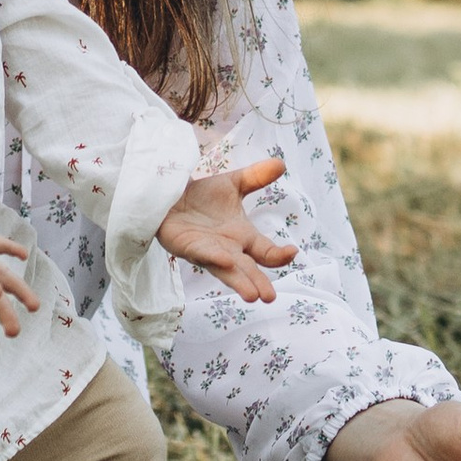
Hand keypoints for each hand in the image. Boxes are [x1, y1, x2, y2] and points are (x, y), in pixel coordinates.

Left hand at [158, 156, 297, 307]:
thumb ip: (256, 177)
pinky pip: (201, 254)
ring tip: (252, 295)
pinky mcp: (186, 246)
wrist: (169, 192)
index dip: (278, 255)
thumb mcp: (233, 183)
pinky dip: (213, 258)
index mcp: (242, 236)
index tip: (292, 252)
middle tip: (270, 296)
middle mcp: (228, 248)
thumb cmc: (202, 195)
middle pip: (247, 269)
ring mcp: (207, 250)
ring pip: (225, 269)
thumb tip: (281, 163)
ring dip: (238, 282)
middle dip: (258, 282)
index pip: (264, 251)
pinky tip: (226, 261)